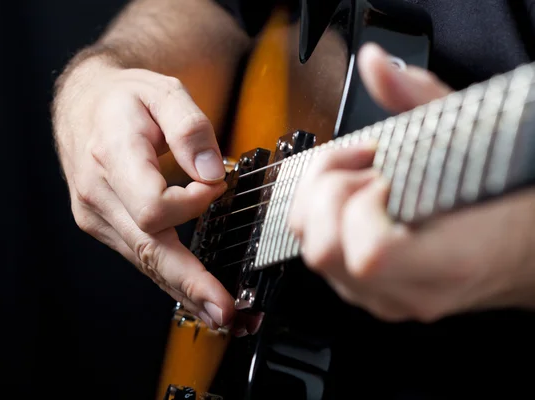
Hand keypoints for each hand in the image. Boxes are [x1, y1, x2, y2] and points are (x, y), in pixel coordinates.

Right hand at [52, 56, 233, 328]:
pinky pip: (142, 257)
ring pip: (146, 262)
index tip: (216, 183)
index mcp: (112, 156)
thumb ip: (190, 127)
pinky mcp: (105, 226)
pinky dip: (170, 278)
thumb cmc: (124, 98)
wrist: (83, 106)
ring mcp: (98, 215)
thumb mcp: (162, 91)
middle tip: (225, 310)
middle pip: (149, 249)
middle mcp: (98, 194)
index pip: (153, 205)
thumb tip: (211, 172)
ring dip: (184, 290)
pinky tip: (193, 293)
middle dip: (190, 282)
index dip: (193, 203)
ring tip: (220, 312)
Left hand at [288, 43, 534, 322]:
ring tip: (362, 179)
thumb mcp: (473, 138)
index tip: (386, 175)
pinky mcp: (367, 292)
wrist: (527, 250)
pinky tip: (355, 198)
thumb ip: (418, 98)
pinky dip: (323, 217)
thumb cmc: (512, 199)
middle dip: (331, 193)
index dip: (364, 203)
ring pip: (311, 252)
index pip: (370, 252)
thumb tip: (375, 66)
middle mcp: (409, 291)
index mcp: (449, 262)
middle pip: (322, 250)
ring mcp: (384, 298)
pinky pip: (319, 255)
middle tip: (367, 169)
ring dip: (323, 202)